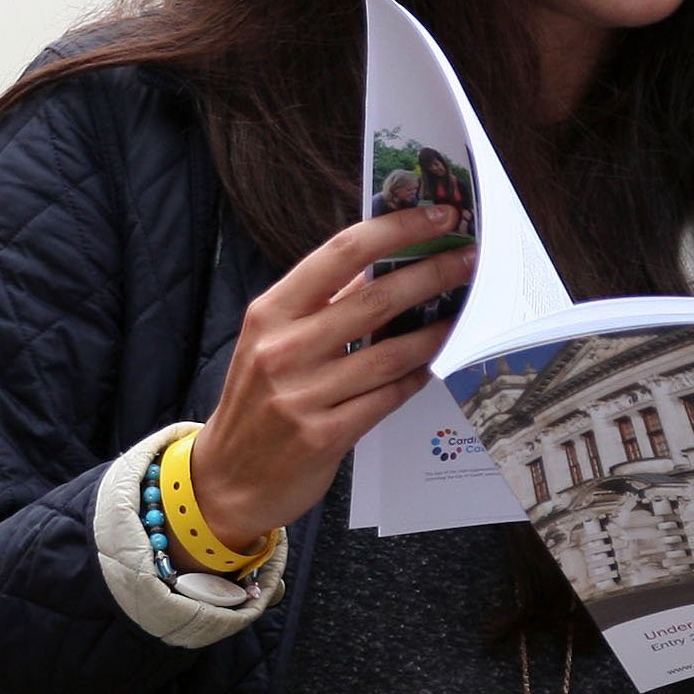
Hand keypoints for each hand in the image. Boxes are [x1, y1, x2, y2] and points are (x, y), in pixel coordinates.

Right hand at [184, 209, 475, 539]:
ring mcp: (303, 394)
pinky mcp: (325, 435)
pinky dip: (416, 377)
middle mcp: (283, 349)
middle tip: (469, 259)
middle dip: (433, 274)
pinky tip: (435, 363)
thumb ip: (322, 307)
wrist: (224, 480)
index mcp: (270, 313)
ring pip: (392, 352)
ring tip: (465, 313)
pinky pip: (389, 396)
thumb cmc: (258, 401)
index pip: (340, 253)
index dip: (395, 228)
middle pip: (377, 299)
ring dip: (437, 330)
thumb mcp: (272, 342)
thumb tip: (386, 266)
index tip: (437, 214)